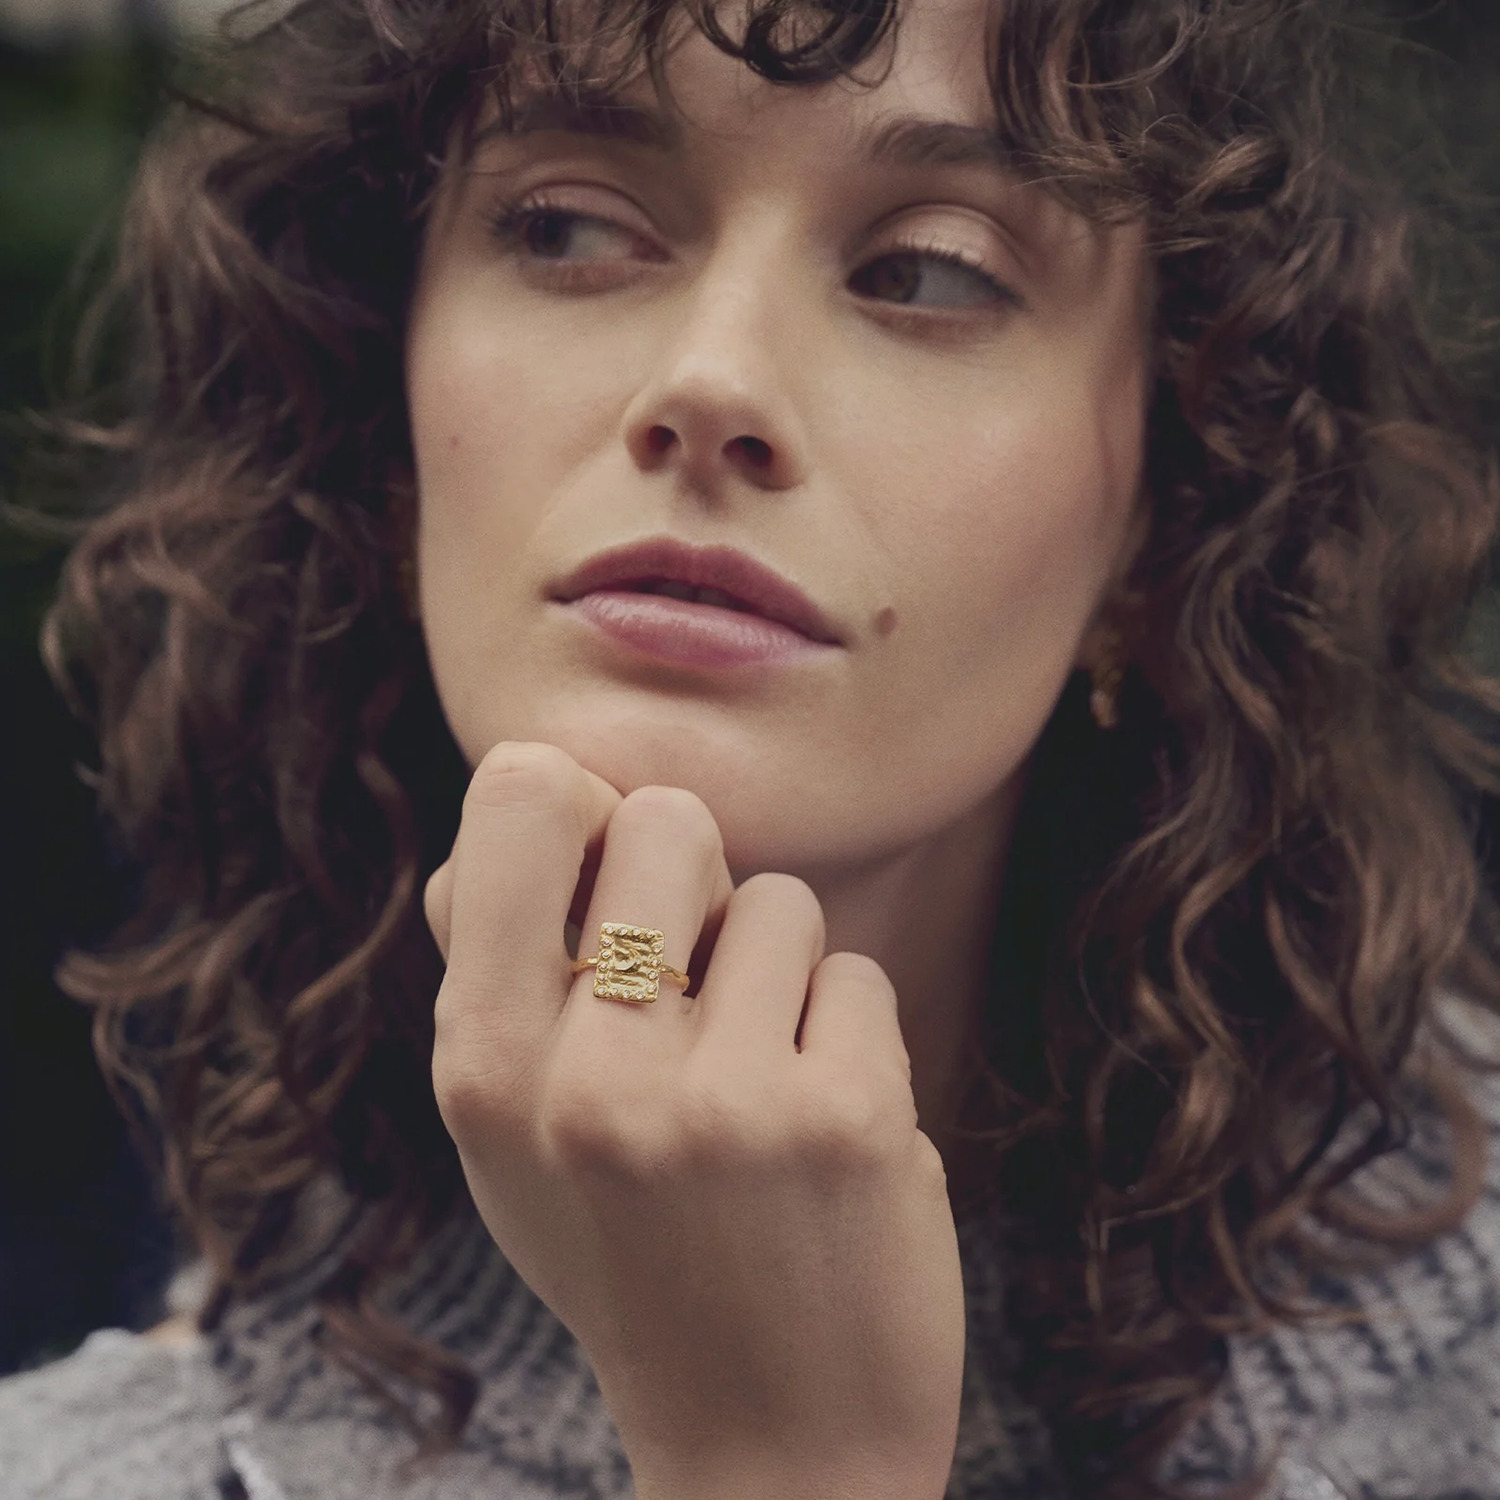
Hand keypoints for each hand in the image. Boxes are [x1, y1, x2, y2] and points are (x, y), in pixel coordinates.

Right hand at [425, 742, 965, 1499]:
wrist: (769, 1452)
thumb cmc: (632, 1257)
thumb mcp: (511, 1139)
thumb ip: (500, 966)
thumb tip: (531, 788)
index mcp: (484, 1068)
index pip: (522, 798)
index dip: (577, 805)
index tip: (607, 864)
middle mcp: (591, 1080)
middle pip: (669, 818)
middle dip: (695, 880)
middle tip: (696, 981)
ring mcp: (725, 1103)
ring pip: (779, 901)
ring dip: (777, 979)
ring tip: (753, 1087)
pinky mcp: (848, 1120)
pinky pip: (856, 976)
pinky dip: (846, 1037)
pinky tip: (819, 1134)